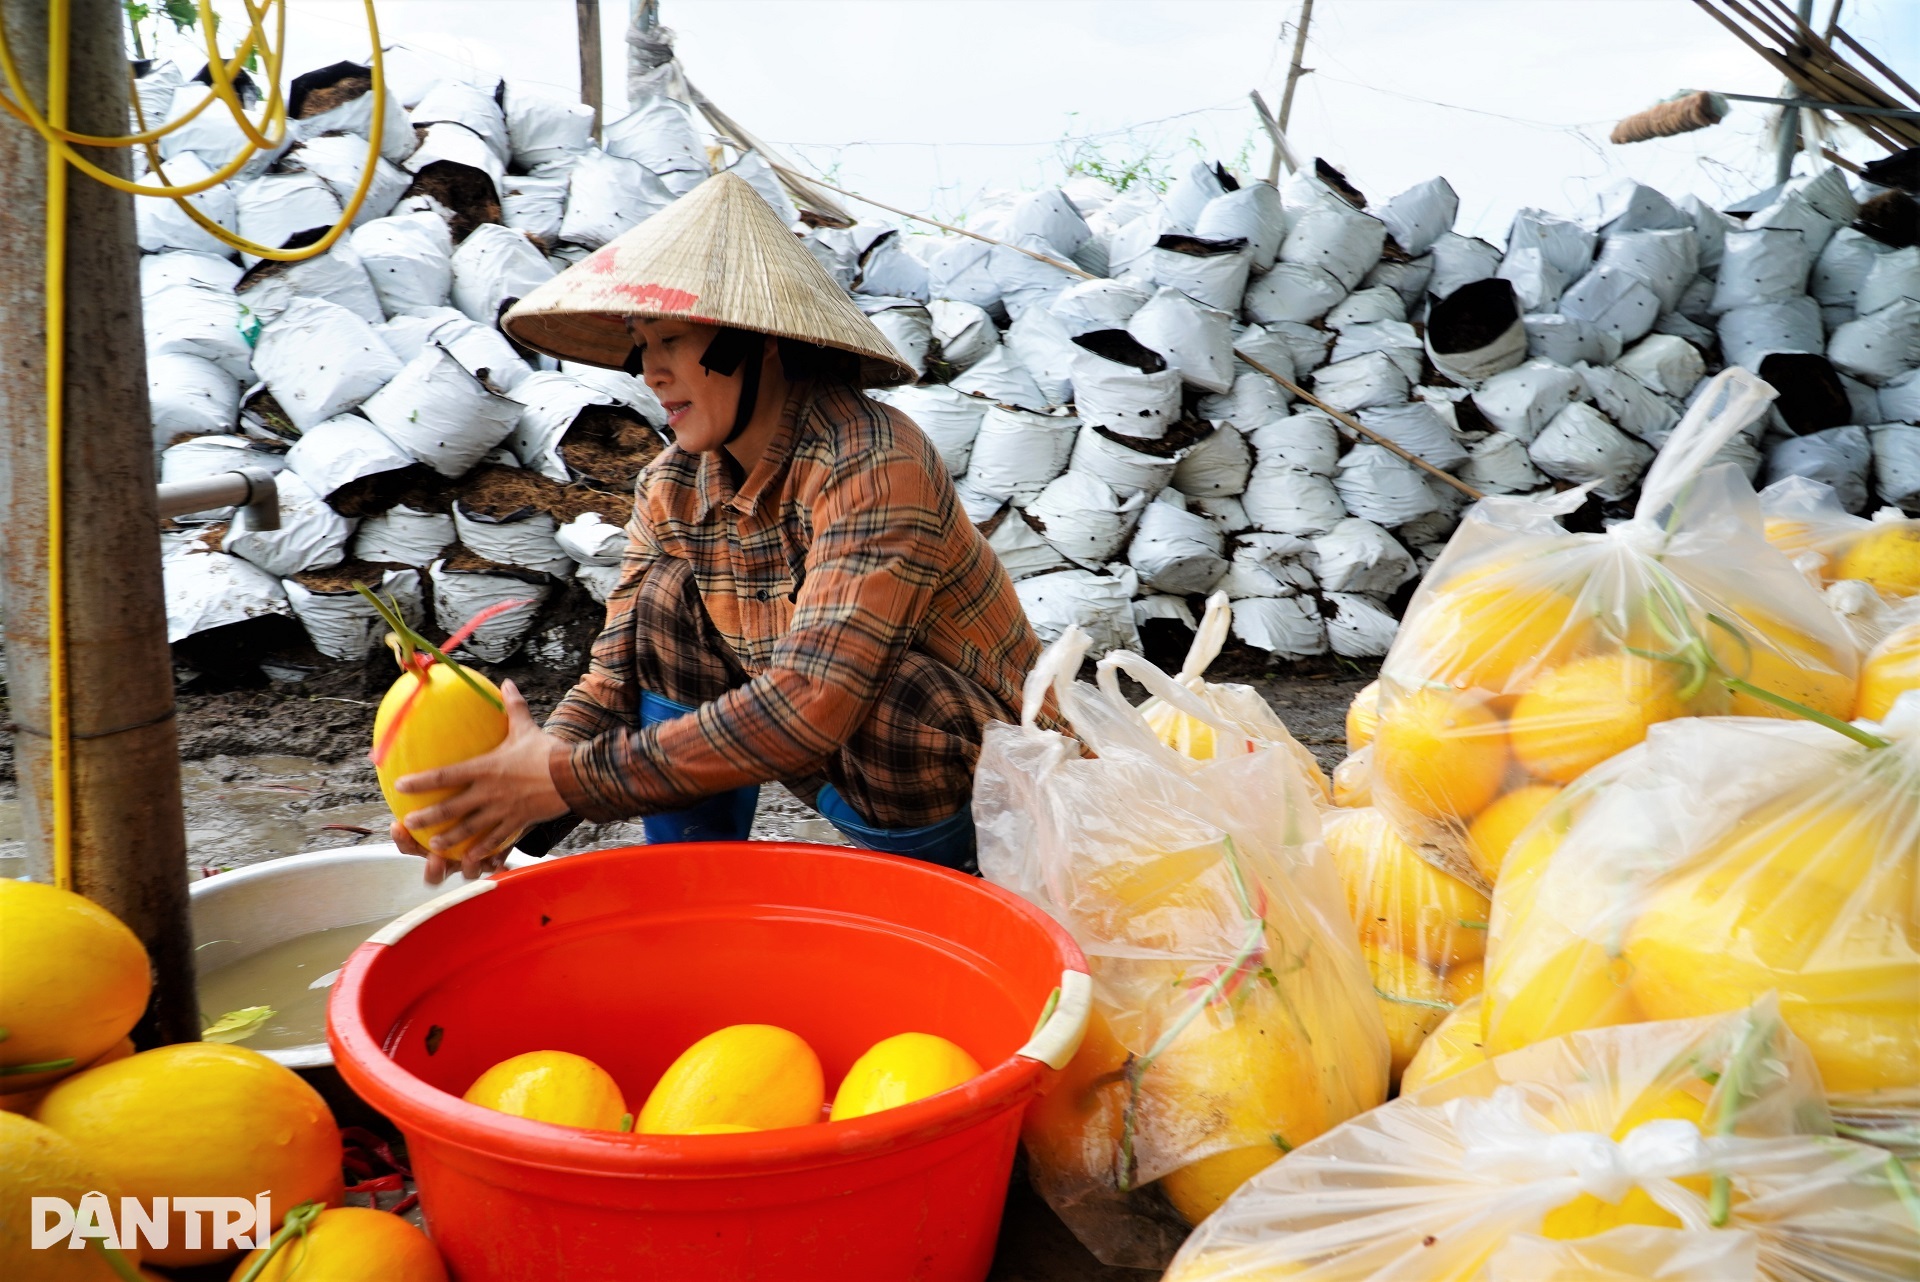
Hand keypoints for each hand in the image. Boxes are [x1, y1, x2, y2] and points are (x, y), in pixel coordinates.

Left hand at [393, 680, 570, 882]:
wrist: (575, 777)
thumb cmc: (549, 752)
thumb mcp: (526, 728)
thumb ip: (513, 707)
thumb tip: (507, 683)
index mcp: (486, 768)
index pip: (446, 775)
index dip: (421, 781)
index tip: (401, 785)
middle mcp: (489, 792)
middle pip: (451, 808)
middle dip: (428, 817)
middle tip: (409, 823)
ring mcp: (502, 810)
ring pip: (470, 828)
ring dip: (450, 838)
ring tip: (434, 845)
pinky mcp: (517, 822)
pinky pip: (496, 839)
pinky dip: (482, 849)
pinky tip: (471, 857)